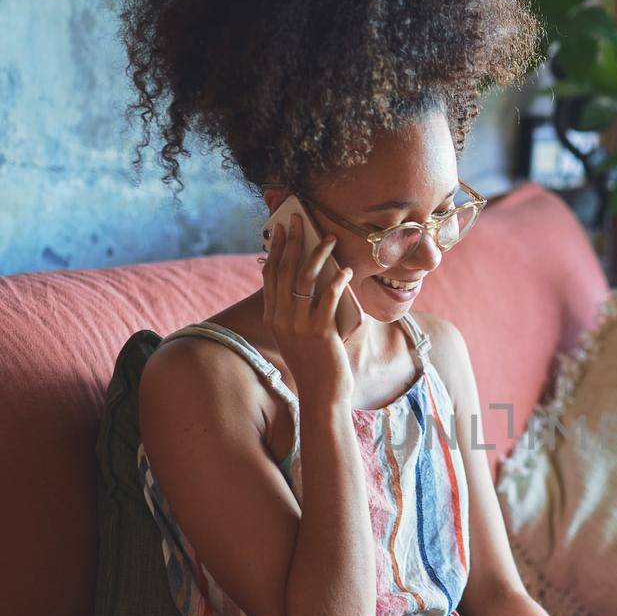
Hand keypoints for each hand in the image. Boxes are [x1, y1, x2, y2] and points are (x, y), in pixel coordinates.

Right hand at [261, 212, 354, 404]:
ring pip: (304, 278)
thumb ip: (300, 311)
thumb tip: (314, 280)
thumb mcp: (300, 336)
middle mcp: (281, 319)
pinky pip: (328, 297)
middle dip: (293, 241)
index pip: (271, 275)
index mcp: (273, 318)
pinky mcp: (320, 331)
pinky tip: (346, 270)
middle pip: (284, 270)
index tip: (281, 230)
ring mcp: (299, 325)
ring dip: (317, 254)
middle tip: (300, 220)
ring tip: (329, 239)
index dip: (276, 250)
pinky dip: (337, 280)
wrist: (323, 395)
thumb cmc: (316, 364)